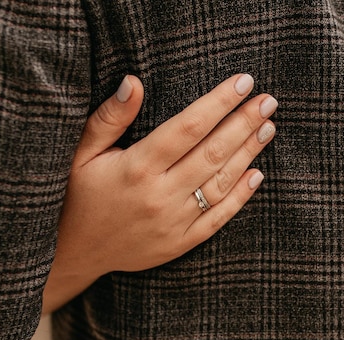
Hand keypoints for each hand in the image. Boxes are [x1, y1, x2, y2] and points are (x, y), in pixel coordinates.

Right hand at [43, 74, 276, 313]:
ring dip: (248, 154)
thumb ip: (110, 117)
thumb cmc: (79, 196)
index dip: (219, 102)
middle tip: (268, 102)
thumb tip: (135, 81)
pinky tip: (257, 174)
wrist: (75, 253)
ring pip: (220, 182)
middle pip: (213, 151)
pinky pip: (217, 219)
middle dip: (244, 123)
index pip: (189, 126)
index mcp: (137, 167)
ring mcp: (173, 221)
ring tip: (268, 128)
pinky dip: (240, 197)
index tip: (244, 82)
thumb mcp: (82, 153)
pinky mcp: (180, 242)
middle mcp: (159, 194)